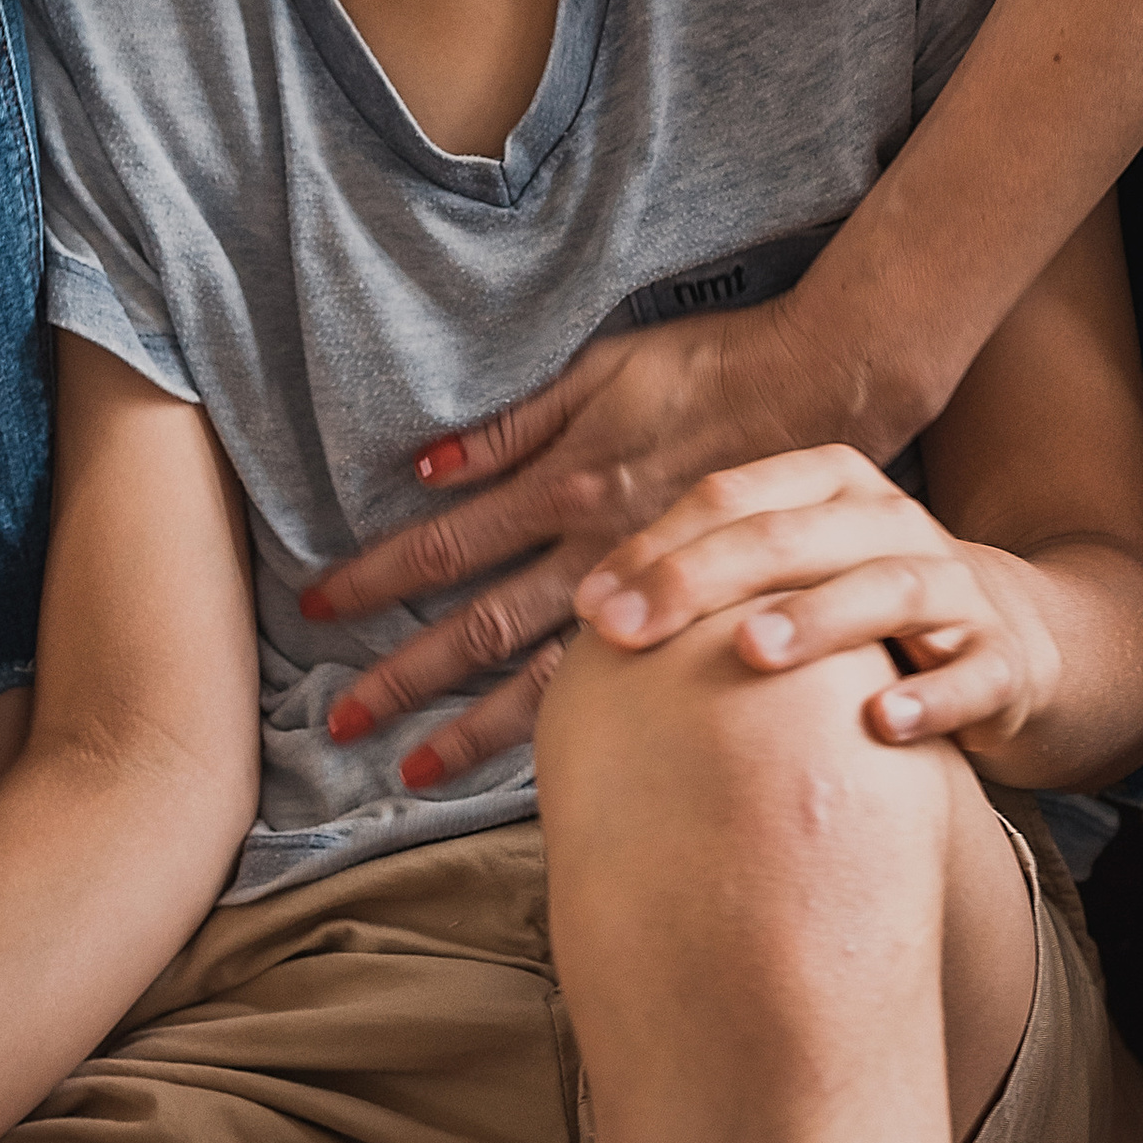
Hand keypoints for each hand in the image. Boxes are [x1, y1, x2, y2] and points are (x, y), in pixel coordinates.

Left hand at [305, 308, 828, 785]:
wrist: (826, 389)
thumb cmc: (709, 366)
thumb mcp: (602, 369)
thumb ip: (515, 426)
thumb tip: (425, 467)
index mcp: (566, 482)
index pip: (444, 542)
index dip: (376, 576)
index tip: (316, 607)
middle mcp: (594, 551)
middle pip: (478, 627)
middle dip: (402, 677)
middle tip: (337, 727)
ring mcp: (646, 595)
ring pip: (542, 680)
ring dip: (472, 730)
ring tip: (413, 776)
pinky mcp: (695, 617)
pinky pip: (622, 687)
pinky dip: (569, 729)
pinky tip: (538, 766)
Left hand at [573, 443, 1064, 755]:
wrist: (1005, 640)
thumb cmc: (855, 607)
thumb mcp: (785, 569)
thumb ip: (702, 570)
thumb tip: (577, 605)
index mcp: (828, 486)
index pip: (728, 498)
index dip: (654, 547)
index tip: (589, 607)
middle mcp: (891, 523)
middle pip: (789, 536)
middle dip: (699, 582)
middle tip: (627, 634)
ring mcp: (953, 587)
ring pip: (884, 588)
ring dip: (815, 620)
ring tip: (751, 652)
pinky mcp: (1000, 660)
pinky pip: (969, 675)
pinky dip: (929, 697)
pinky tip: (880, 723)